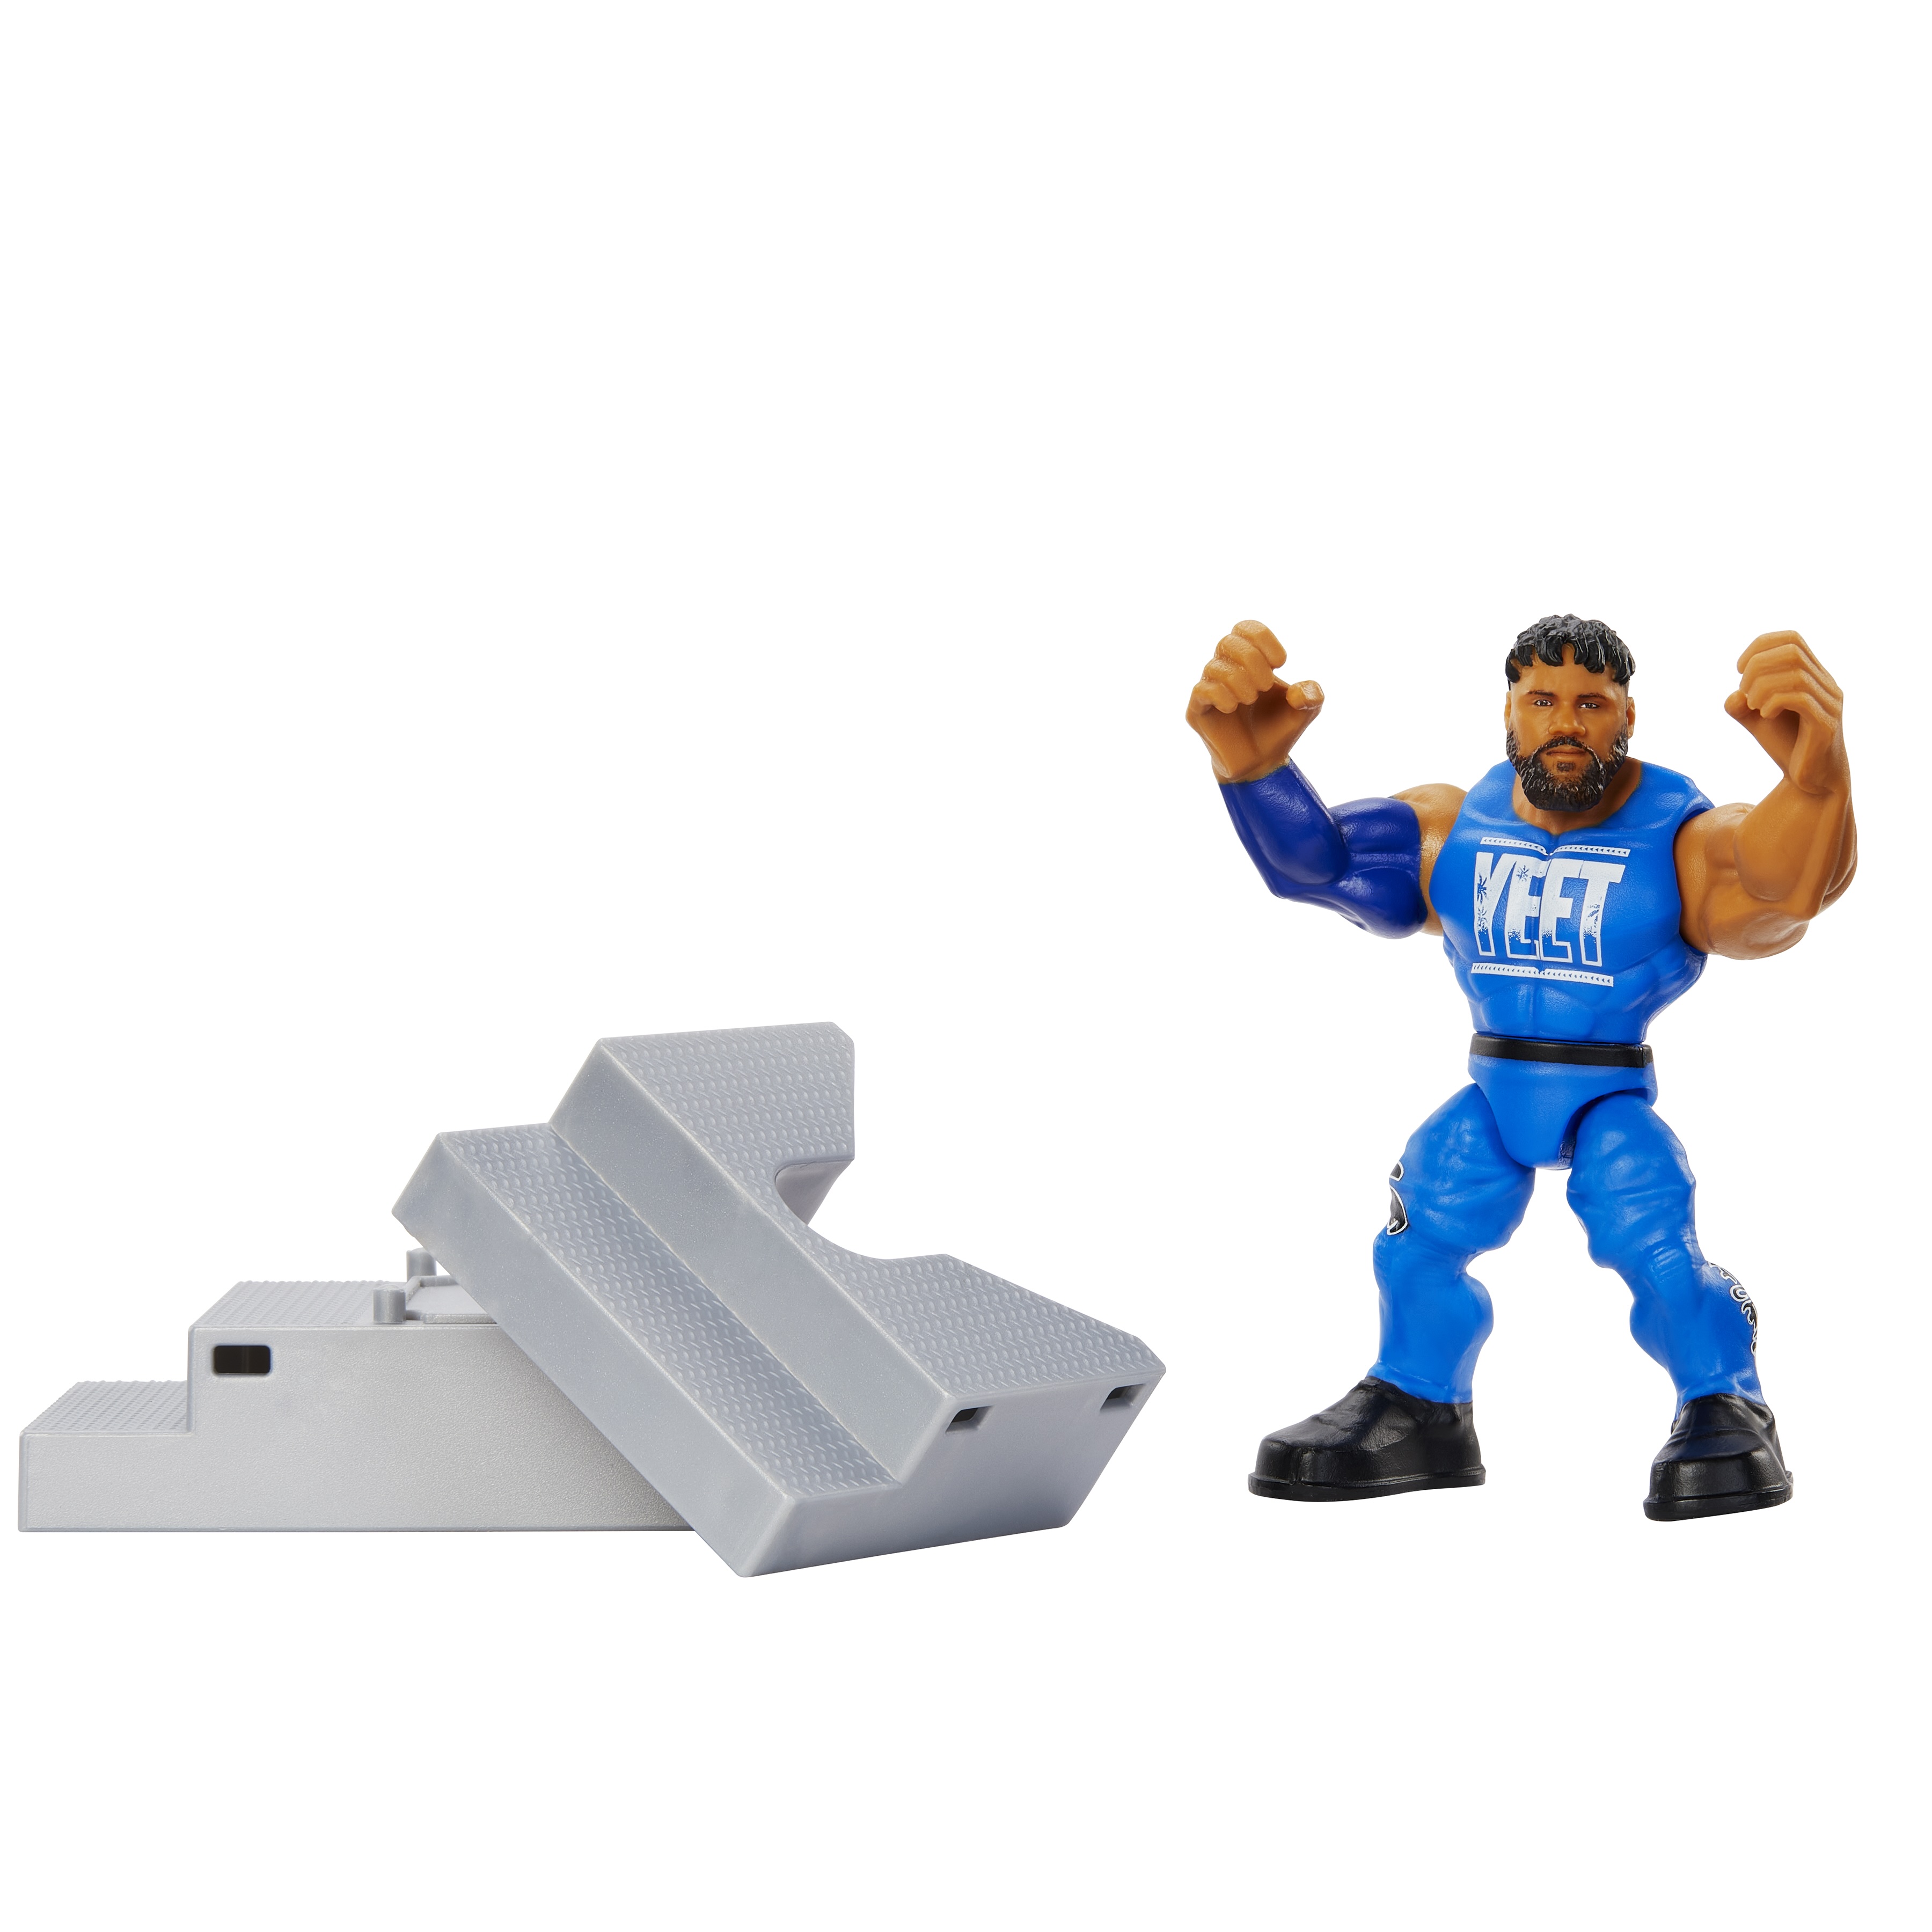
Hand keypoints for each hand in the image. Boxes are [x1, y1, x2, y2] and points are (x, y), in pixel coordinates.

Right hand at [1186, 620, 1324, 782]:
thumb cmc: (1279, 730)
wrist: (1261, 764)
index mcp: (1250, 662)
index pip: (1246, 629)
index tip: (1280, 663)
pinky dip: (1221, 695)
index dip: (1263, 639)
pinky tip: (1232, 708)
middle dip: (1251, 659)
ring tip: (1250, 699)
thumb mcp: (1307, 710)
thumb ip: (1313, 695)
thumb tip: (1296, 693)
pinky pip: (1202, 690)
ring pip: (1215, 666)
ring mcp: (1209, 690)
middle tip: (1265, 685)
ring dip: (1239, 680)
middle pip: (1228, 642)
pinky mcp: (1197, 711)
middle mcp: (1226, 670)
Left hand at [1723, 632, 1848, 796]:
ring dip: (1763, 686)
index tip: (1739, 669)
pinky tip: (1764, 715)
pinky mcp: (1827, 725)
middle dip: (1758, 666)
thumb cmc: (1786, 745)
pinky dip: (1774, 701)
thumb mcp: (1757, 720)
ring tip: (1752, 706)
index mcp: (1813, 675)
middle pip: (1793, 651)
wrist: (1810, 782)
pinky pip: (1801, 699)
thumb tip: (1734, 696)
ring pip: (1796, 674)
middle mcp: (1827, 684)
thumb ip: (1742, 704)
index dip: (1761, 645)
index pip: (1792, 638)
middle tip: (1744, 691)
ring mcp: (1831, 703)